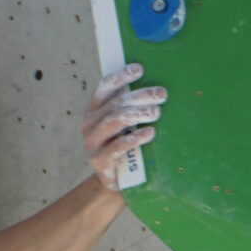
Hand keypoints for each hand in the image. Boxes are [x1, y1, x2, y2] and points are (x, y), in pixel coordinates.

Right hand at [83, 65, 166, 190]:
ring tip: (156, 112)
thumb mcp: (124, 126)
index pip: (104, 87)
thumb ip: (130, 108)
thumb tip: (156, 88)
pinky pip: (118, 146)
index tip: (140, 68)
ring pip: (114, 121)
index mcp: (93, 111)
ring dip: (137, 114)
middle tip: (161, 94)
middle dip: (139, 96)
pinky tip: (150, 133)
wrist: (116, 182)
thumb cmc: (124, 148)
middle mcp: (88, 124)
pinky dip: (136, 138)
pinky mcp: (100, 161)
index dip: (121, 75)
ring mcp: (92, 143)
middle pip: (115, 103)